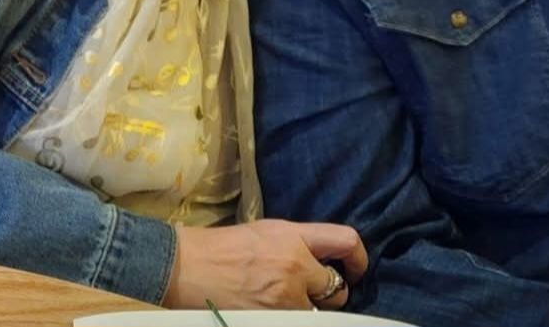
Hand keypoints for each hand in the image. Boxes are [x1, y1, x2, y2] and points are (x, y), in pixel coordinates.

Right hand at [162, 218, 367, 309]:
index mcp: (293, 236)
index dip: (359, 257)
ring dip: (306, 309)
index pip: (345, 240)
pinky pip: (297, 323)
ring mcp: (284, 298)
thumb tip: (320, 258)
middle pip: (336, 288)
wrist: (189, 267)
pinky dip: (291, 318)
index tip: (356, 267)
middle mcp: (294, 265)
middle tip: (312, 291)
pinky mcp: (272, 320)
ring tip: (282, 300)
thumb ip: (297, 243)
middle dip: (329, 293)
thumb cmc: (223, 246)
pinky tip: (272, 309)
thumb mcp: (267, 231)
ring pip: (315, 312)